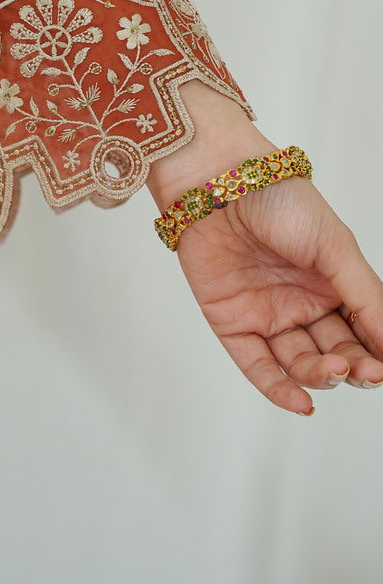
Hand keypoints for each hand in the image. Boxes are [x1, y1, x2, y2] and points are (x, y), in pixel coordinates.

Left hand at [147, 80, 382, 413]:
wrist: (217, 182)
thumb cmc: (279, 200)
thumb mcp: (335, 246)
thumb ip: (365, 296)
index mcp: (333, 283)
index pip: (362, 332)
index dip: (375, 353)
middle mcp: (302, 302)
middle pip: (335, 353)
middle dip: (353, 368)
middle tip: (364, 371)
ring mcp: (266, 314)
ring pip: (300, 363)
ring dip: (320, 375)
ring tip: (335, 370)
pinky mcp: (231, 322)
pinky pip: (257, 365)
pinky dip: (278, 388)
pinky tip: (302, 402)